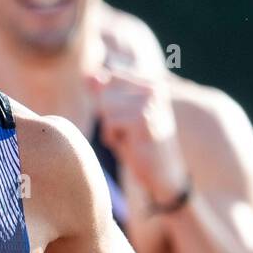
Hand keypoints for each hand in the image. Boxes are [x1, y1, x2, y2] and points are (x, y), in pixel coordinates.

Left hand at [89, 66, 188, 207]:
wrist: (164, 175)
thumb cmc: (139, 146)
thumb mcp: (119, 116)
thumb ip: (104, 94)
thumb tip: (88, 76)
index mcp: (152, 83)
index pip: (109, 78)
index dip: (107, 104)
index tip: (126, 121)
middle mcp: (154, 88)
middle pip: (104, 94)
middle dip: (108, 118)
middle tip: (128, 134)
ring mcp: (151, 102)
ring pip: (105, 108)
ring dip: (110, 129)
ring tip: (130, 139)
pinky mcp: (144, 118)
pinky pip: (109, 122)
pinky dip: (113, 138)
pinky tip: (131, 146)